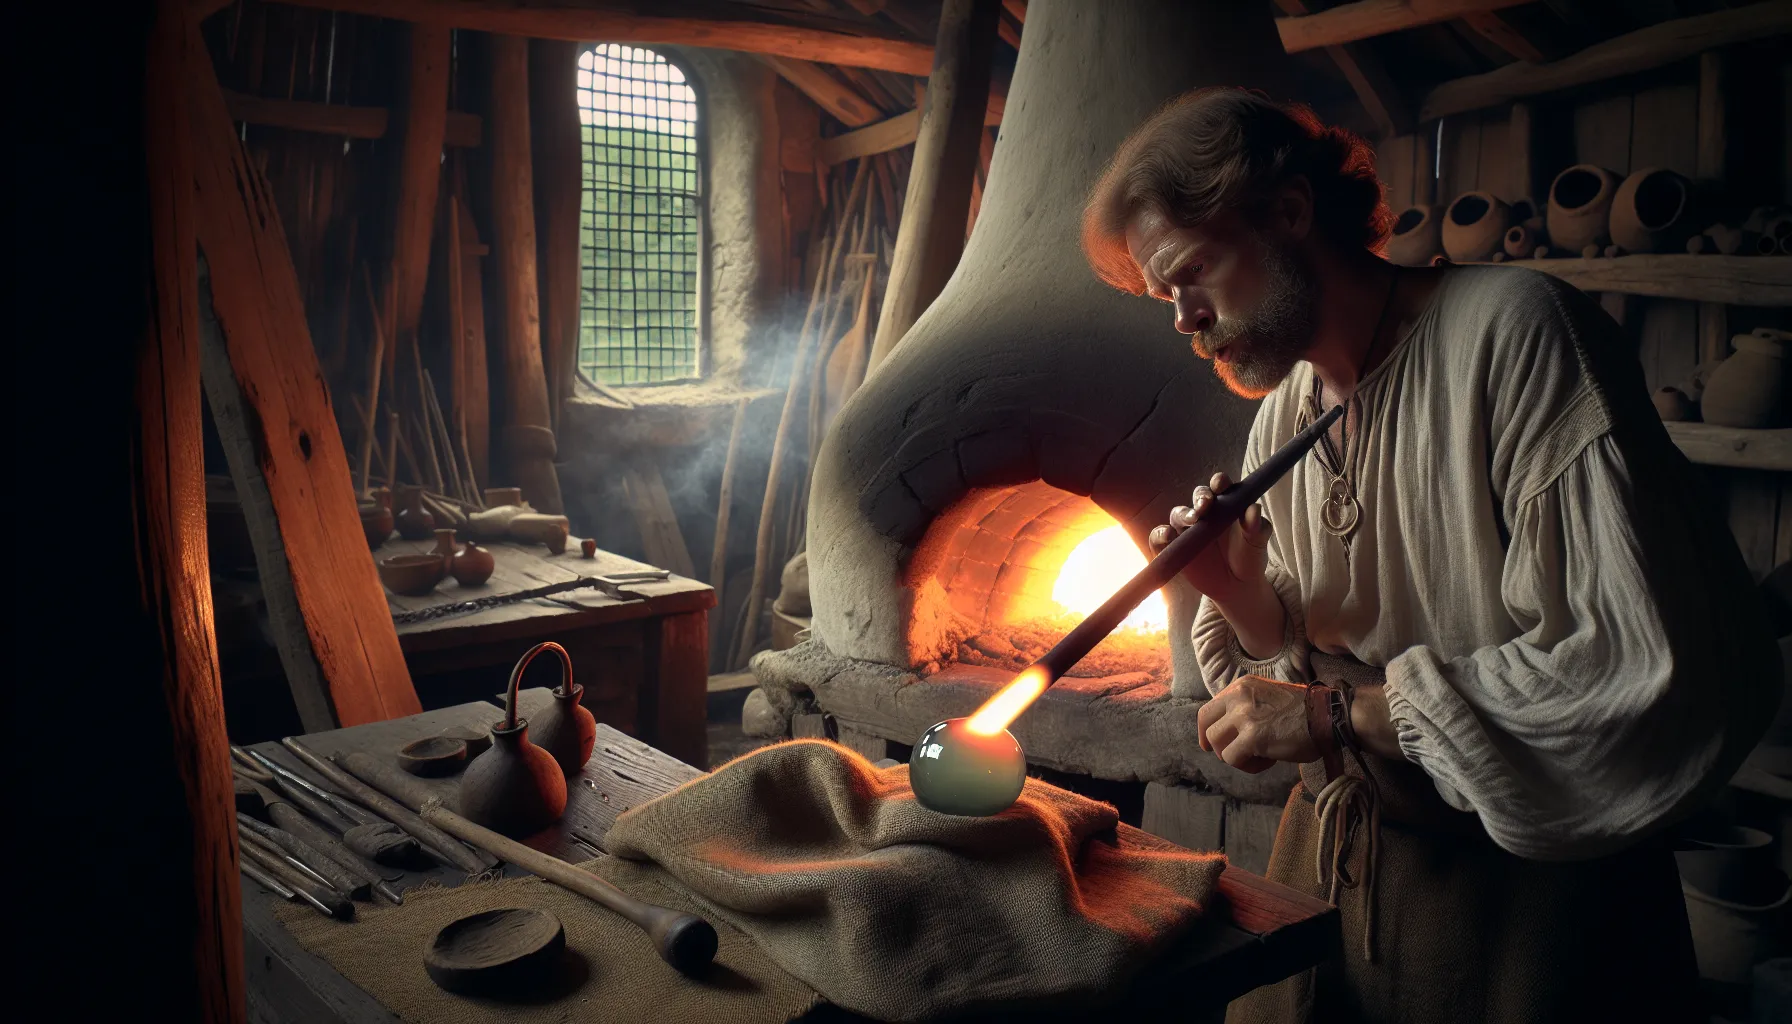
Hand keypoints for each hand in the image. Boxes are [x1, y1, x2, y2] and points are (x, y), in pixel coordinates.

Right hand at [1148, 472, 1271, 604]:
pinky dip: (1159, 535)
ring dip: (1182, 514)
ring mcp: (1187, 530)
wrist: (1237, 586)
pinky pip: (1160, 539)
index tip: (1220, 484)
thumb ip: (1257, 526)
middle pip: (1198, 497)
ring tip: (1192, 521)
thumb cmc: (1249, 558)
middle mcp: (1204, 513)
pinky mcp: (1174, 547)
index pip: (1220, 487)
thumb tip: (1254, 508)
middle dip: (1200, 497)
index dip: (1218, 482)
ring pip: (1178, 514)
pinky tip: (1166, 535)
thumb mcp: (1257, 543)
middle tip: (1205, 505)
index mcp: (1226, 505)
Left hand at [1196, 675, 1319, 772]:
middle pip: (1206, 723)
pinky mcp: (1252, 736)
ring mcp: (1244, 715)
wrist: (1327, 716)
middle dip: (1213, 743)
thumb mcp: (1267, 697)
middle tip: (1227, 755)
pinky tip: (1267, 762)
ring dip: (1234, 756)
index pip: (1210, 708)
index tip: (1212, 743)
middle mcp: (1239, 696)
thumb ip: (1246, 707)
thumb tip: (1229, 729)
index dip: (1207, 729)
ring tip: (1257, 757)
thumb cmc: (1304, 712)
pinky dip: (1248, 766)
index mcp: (1242, 686)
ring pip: (1217, 744)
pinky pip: (1233, 758)